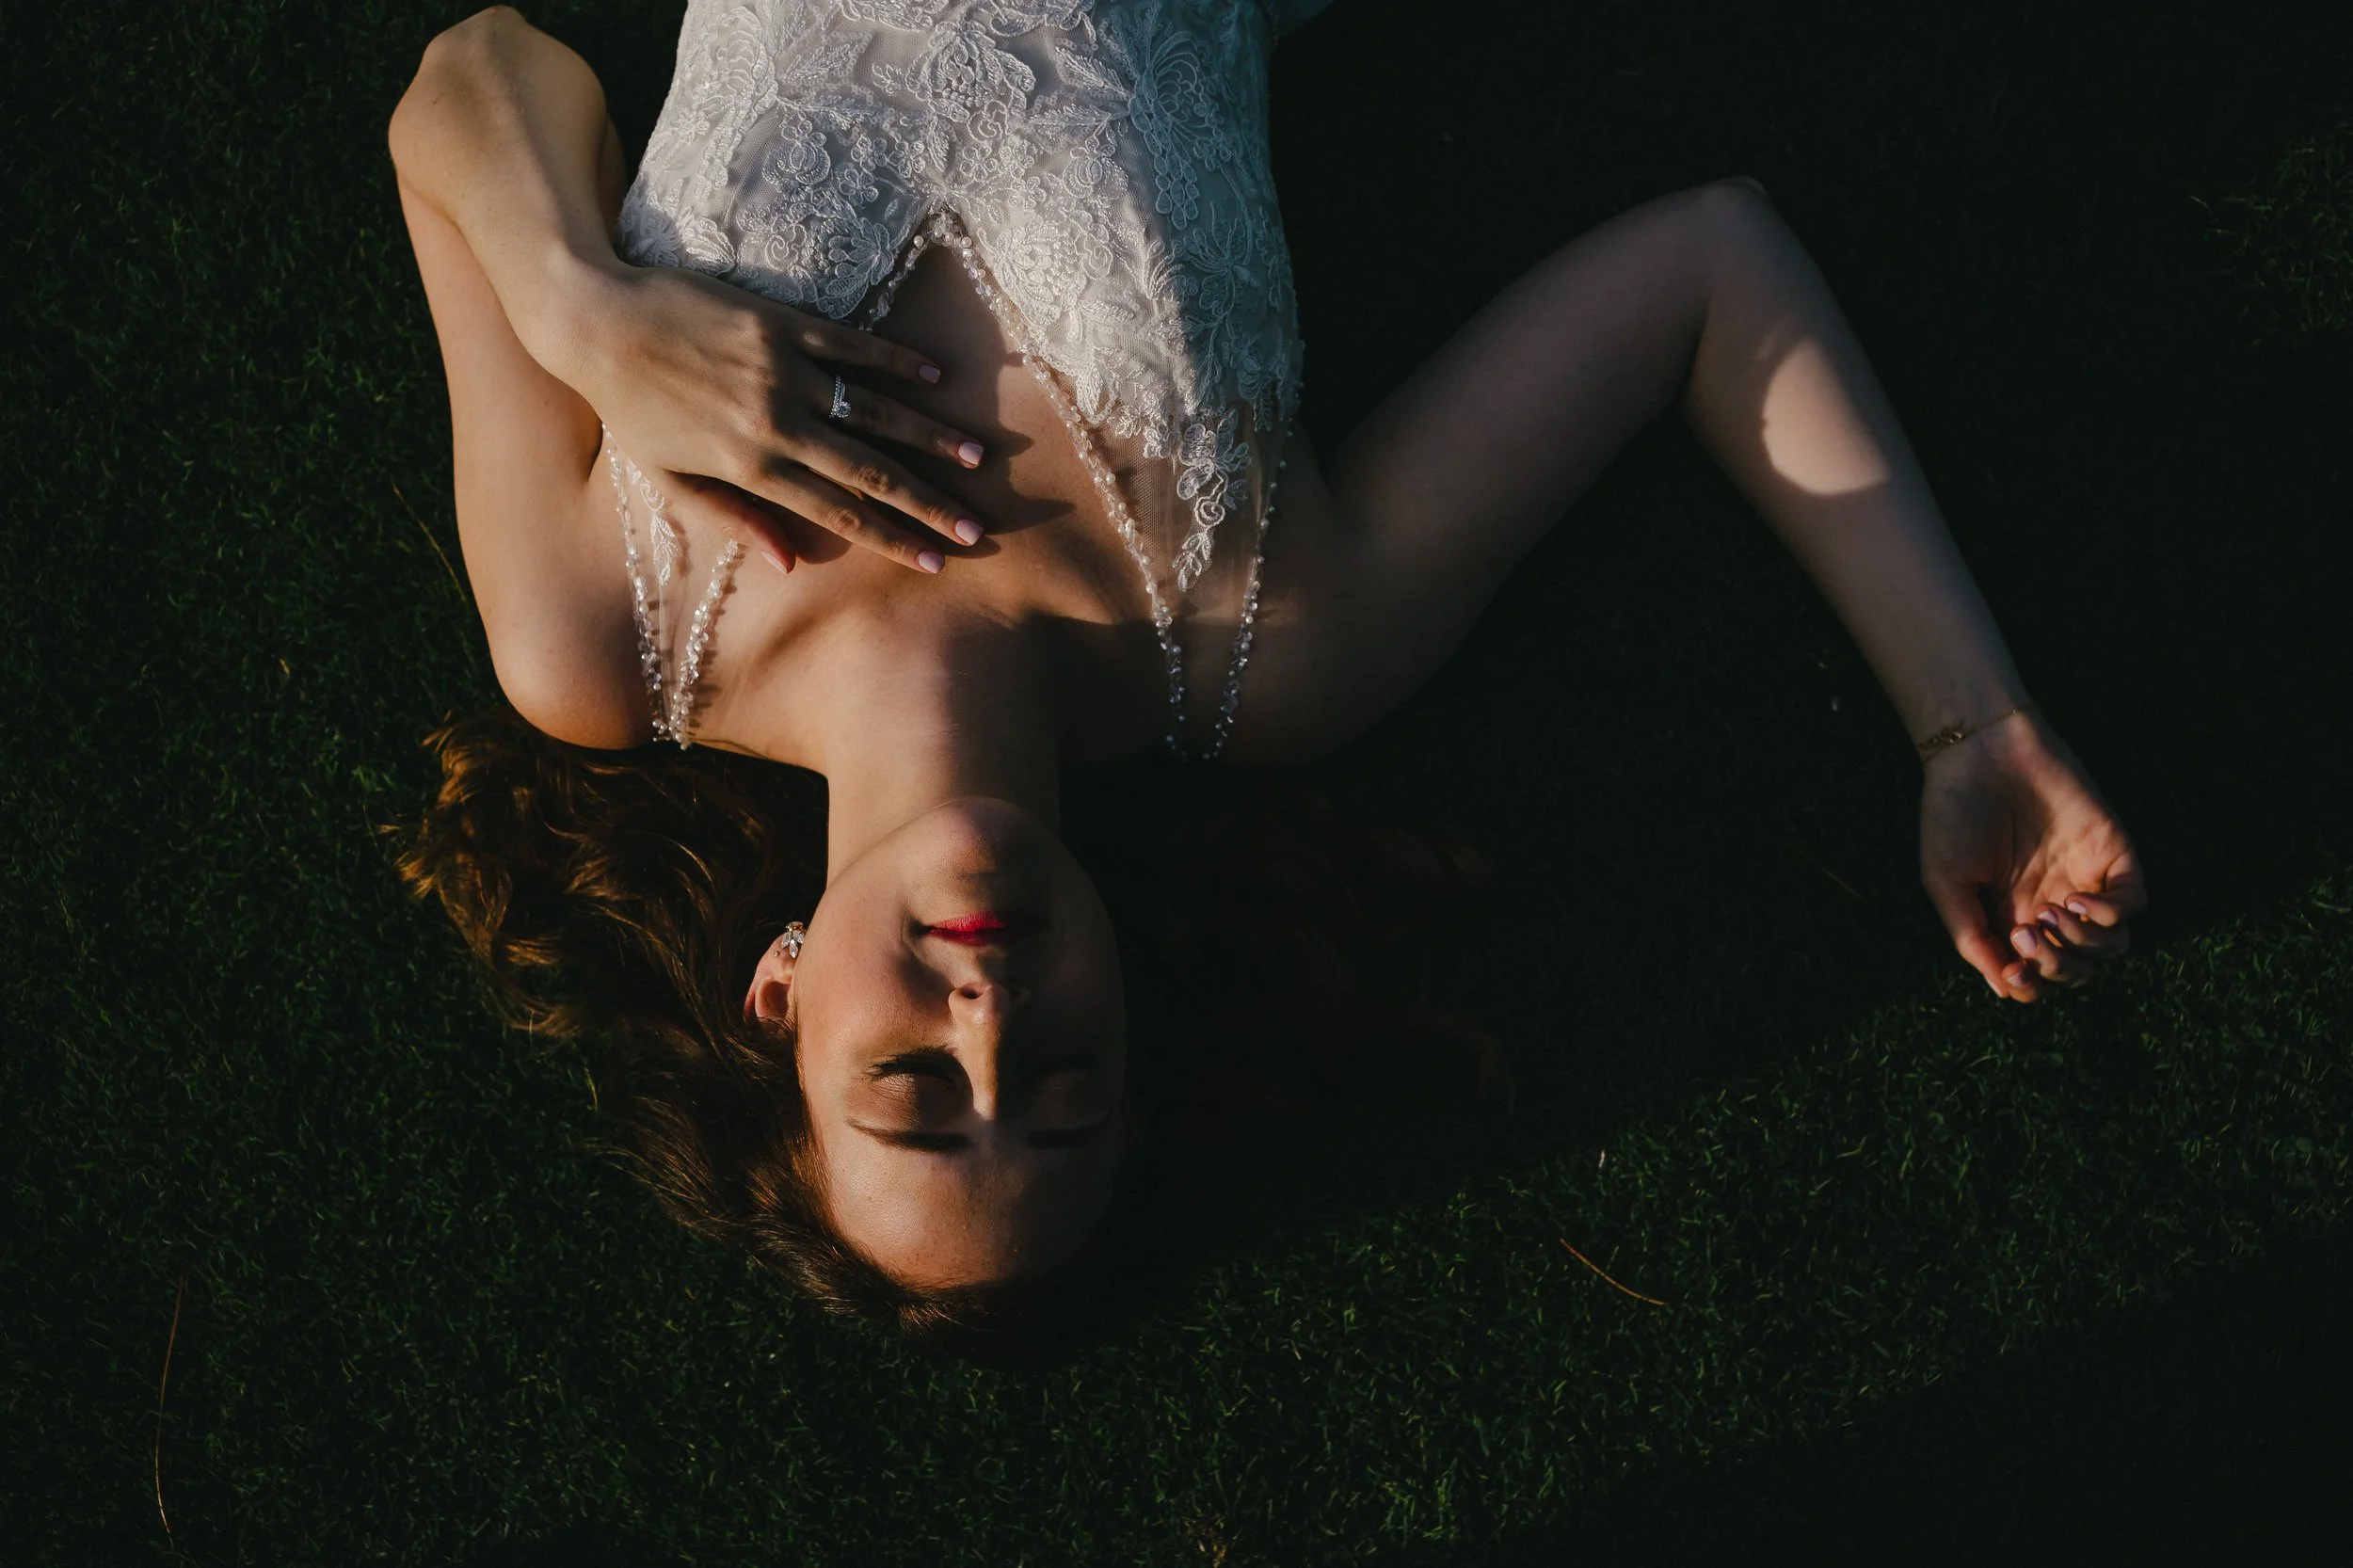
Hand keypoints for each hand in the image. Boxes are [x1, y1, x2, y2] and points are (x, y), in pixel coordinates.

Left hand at [533, 259, 990, 572]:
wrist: (594, 321)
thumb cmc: (628, 407)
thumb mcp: (669, 479)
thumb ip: (733, 520)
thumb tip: (789, 565)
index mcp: (748, 468)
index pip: (837, 513)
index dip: (891, 539)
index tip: (936, 561)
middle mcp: (774, 424)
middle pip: (869, 472)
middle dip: (927, 503)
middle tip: (977, 527)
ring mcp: (782, 371)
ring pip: (873, 410)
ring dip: (929, 436)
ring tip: (974, 455)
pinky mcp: (781, 324)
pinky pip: (852, 345)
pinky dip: (896, 360)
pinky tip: (936, 376)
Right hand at [1918, 706, 2147, 1001]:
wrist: (1982, 752)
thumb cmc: (1953, 814)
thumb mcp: (1946, 883)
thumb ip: (1972, 937)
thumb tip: (2006, 989)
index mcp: (2011, 917)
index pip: (2038, 976)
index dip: (2031, 986)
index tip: (2013, 971)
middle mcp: (2051, 906)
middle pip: (2076, 968)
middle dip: (2055, 966)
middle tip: (2027, 932)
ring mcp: (2086, 882)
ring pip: (2109, 946)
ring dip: (2082, 944)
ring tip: (2052, 913)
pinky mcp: (2113, 857)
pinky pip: (2131, 906)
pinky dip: (2110, 916)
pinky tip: (2078, 900)